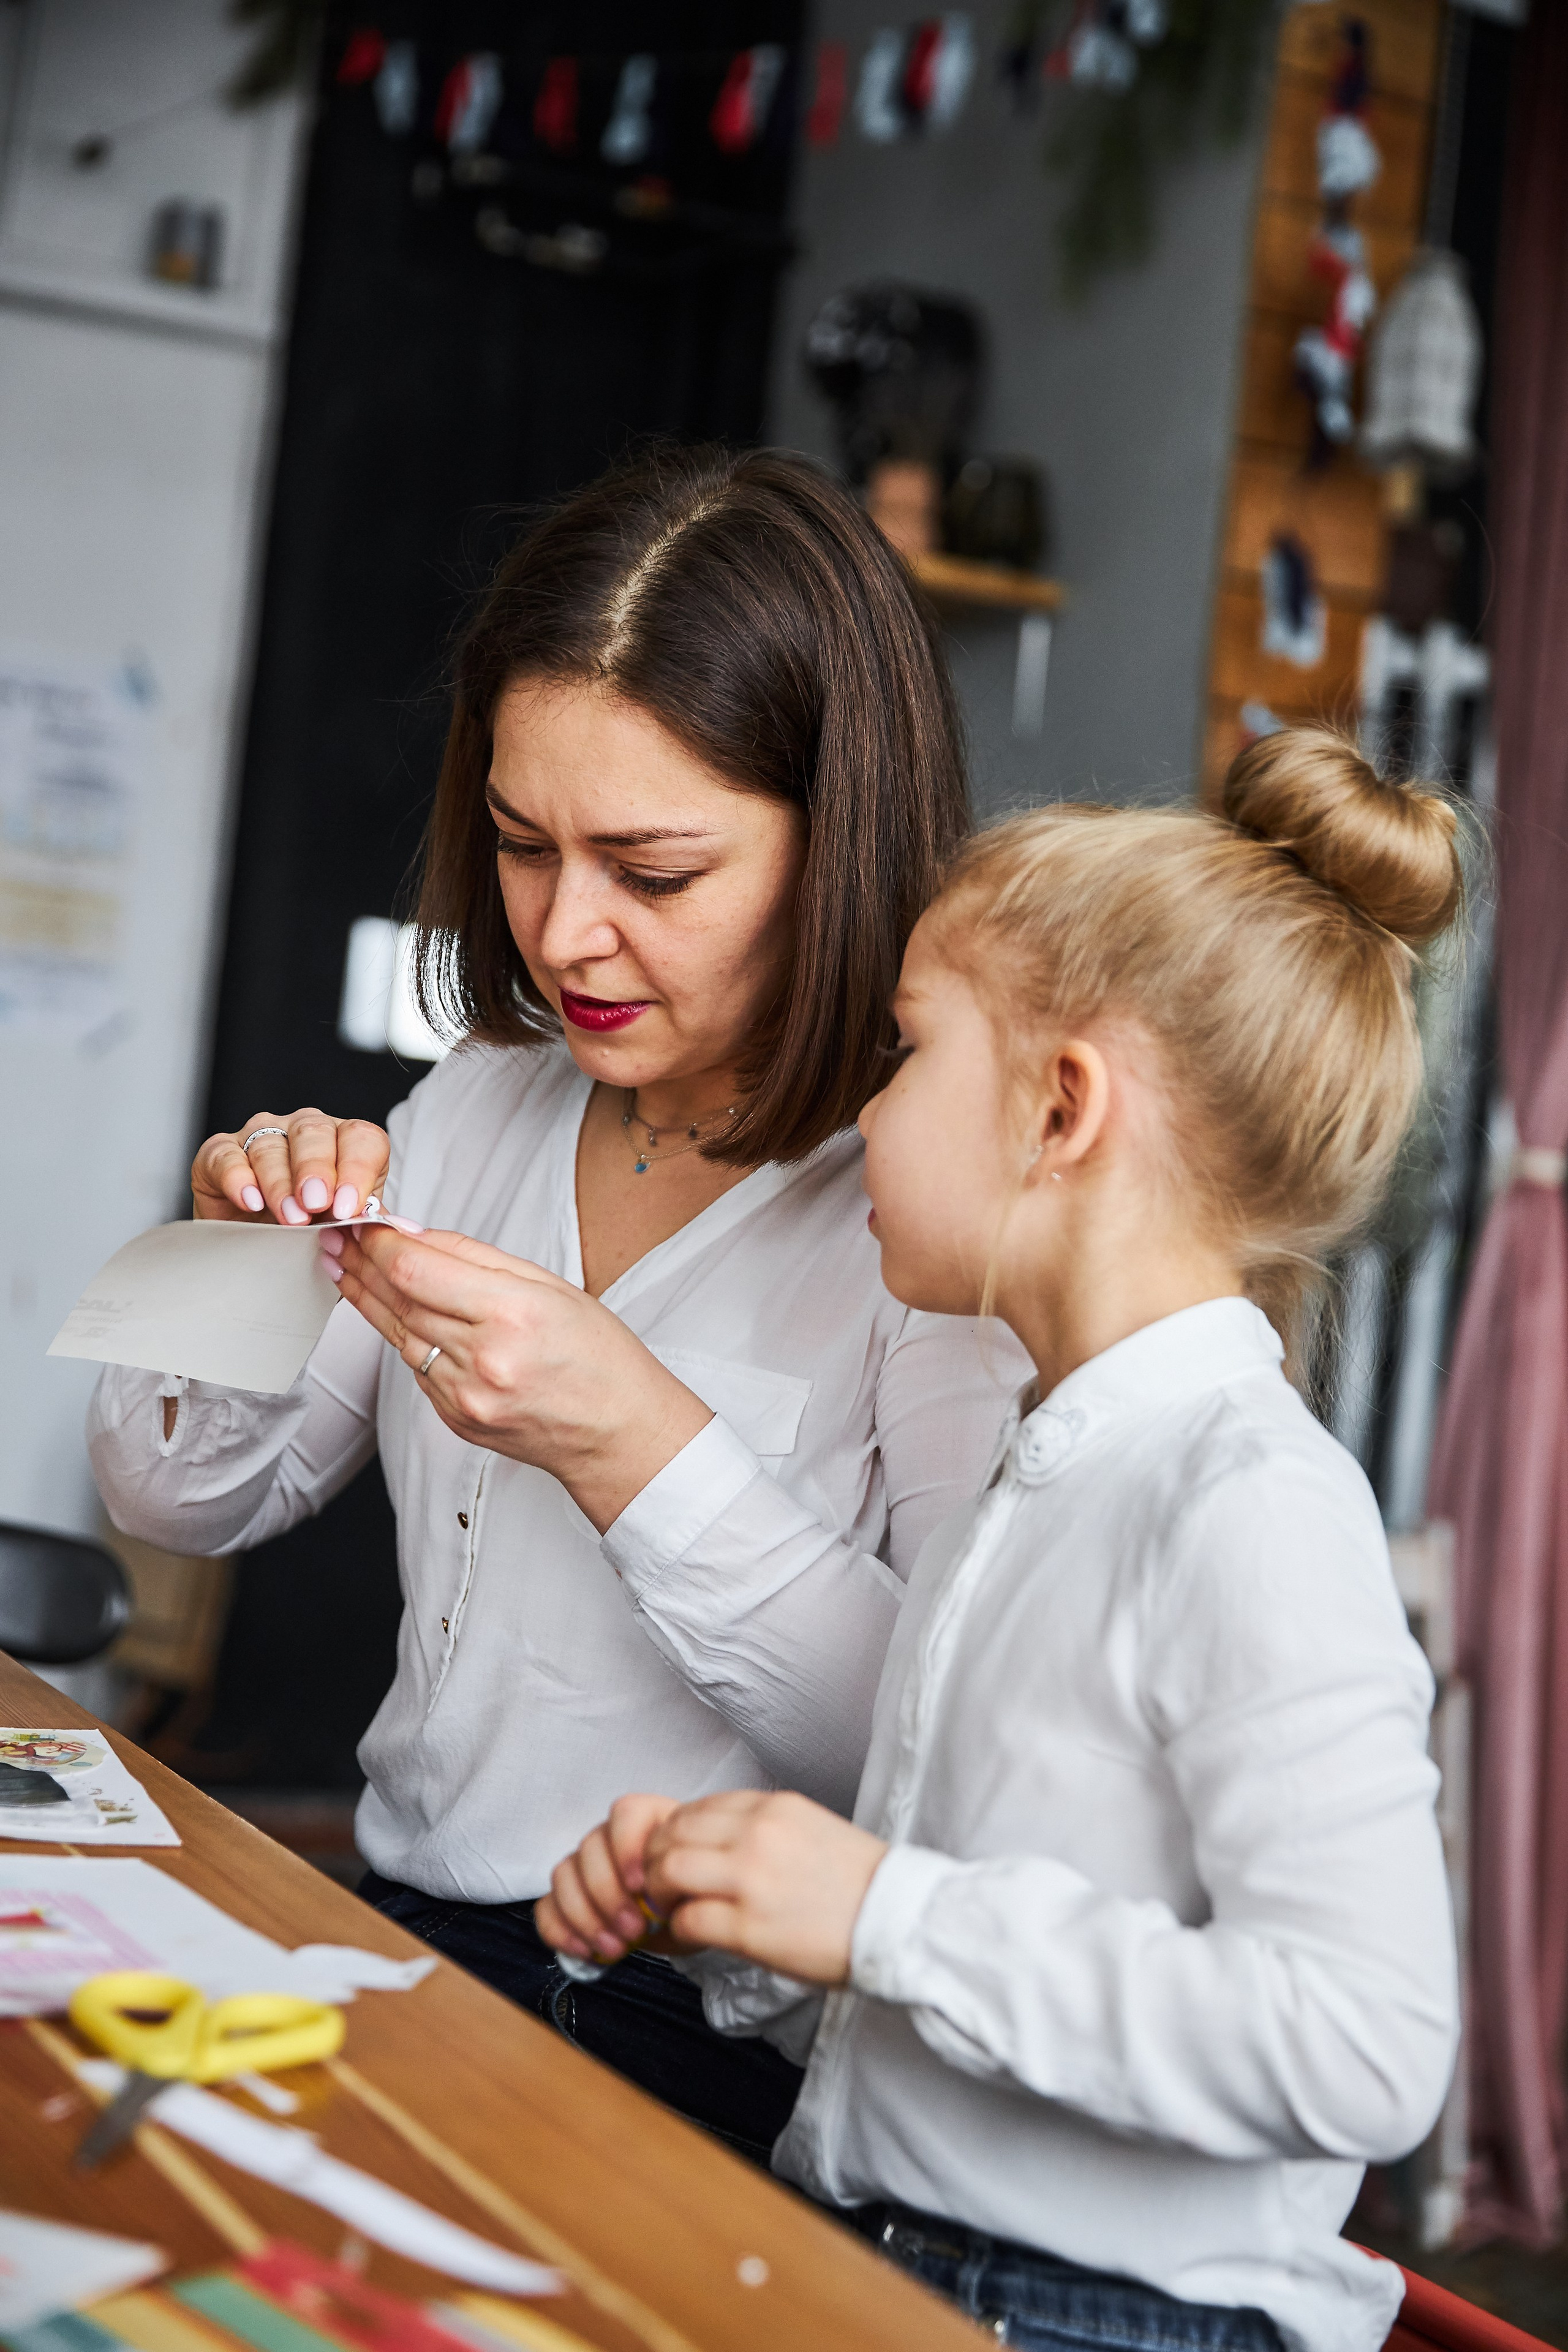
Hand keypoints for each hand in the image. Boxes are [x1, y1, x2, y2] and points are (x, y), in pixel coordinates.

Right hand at [192, 1110, 390, 1226]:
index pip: (361, 1138)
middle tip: (316, 1205)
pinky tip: (250, 1201)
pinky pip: (226, 1154)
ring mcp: (260, 1137)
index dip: (356, 1169)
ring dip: (280, 1182)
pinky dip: (238, 1177)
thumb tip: (393, 1229)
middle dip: (316, 1170)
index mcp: (344, 1144)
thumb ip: (364, 1224)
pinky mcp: (219, 1154)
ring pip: (270, 1144)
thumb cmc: (308, 1235)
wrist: (259, 1254)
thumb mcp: (344, 1231)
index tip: (348, 1206)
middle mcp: (304, 1132)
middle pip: (314, 1132)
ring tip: (289, 1216)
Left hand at [326, 1224, 712, 1529]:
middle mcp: (482, 1359)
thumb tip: (412, 1233)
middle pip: (398, 1301)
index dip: (380, 1242)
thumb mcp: (550, 1286)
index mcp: (511, 1315)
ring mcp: (465, 1397)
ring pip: (398, 1334)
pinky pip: (416, 1367)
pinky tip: (390, 1312)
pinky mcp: (455, 1419)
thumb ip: (475, 1258)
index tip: (365, 1222)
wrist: (618, 1433)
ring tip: (344, 1267)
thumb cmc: (598, 1355)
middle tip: (336, 1237)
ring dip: (368, 1298)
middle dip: (364, 1263)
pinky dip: (403, 1335)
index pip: (416, 1270)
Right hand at [536, 1794, 682, 1964]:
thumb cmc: (692, 1895)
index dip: (627, 1848)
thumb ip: (683, 1879)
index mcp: (648, 1821)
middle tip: (634, 1930)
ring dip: (586, 1916)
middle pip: (589, 1848)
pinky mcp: (568, 1898)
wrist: (686, 1919)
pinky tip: (586, 1950)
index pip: (625, 1813)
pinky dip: (560, 1930)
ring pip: (563, 1875)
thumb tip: (661, 1895)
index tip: (640, 1886)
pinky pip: (547, 1906)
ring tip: (616, 1948)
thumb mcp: (699, 1885)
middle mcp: (611, 1837)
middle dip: (608, 1895)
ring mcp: (585, 1865)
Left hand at [641, 1790, 887, 1984]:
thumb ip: (761, 1830)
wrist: (900, 1920)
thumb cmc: (859, 1884)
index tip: (672, 1860)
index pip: (695, 1808)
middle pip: (671, 1833)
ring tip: (673, 1912)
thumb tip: (714, 1846)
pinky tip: (691, 1939)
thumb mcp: (809, 1830)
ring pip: (667, 1870)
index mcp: (773, 1807)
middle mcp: (757, 1832)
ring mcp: (751, 1878)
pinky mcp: (750, 1926)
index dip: (672, 1836)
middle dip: (652, 1862)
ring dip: (659, 1894)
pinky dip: (678, 1931)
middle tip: (660, 1889)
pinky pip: (688, 1919)